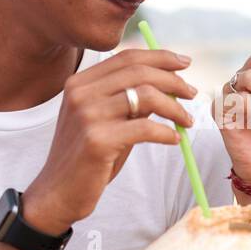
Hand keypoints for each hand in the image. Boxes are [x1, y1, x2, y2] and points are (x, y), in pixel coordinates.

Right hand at [20, 49, 197, 233]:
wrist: (58, 192)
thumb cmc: (87, 157)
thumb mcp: (105, 121)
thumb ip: (128, 100)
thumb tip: (168, 83)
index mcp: (80, 83)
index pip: (126, 57)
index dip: (160, 57)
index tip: (185, 63)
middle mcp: (80, 93)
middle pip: (138, 72)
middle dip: (173, 80)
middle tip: (192, 94)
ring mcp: (87, 115)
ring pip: (146, 96)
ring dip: (174, 107)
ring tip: (187, 120)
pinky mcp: (97, 140)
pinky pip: (145, 128)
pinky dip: (166, 132)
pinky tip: (174, 140)